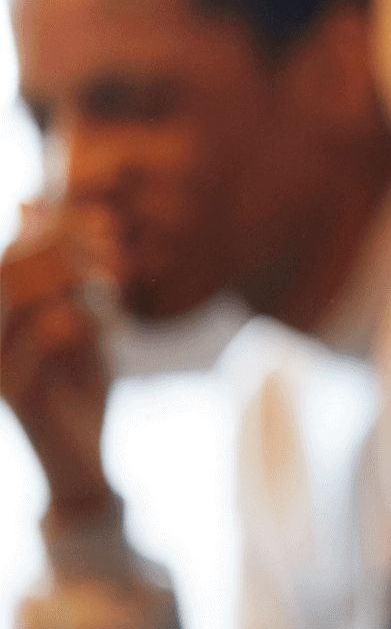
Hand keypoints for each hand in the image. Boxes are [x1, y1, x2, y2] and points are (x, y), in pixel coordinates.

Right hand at [0, 202, 117, 519]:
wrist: (85, 453)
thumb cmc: (80, 379)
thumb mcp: (82, 310)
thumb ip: (62, 261)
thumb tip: (30, 200)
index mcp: (2, 307)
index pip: (17, 245)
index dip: (61, 226)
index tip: (109, 228)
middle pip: (10, 263)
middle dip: (68, 249)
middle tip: (115, 261)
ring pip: (14, 293)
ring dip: (73, 282)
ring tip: (109, 293)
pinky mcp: (11, 393)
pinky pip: (32, 339)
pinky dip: (74, 321)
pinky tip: (99, 329)